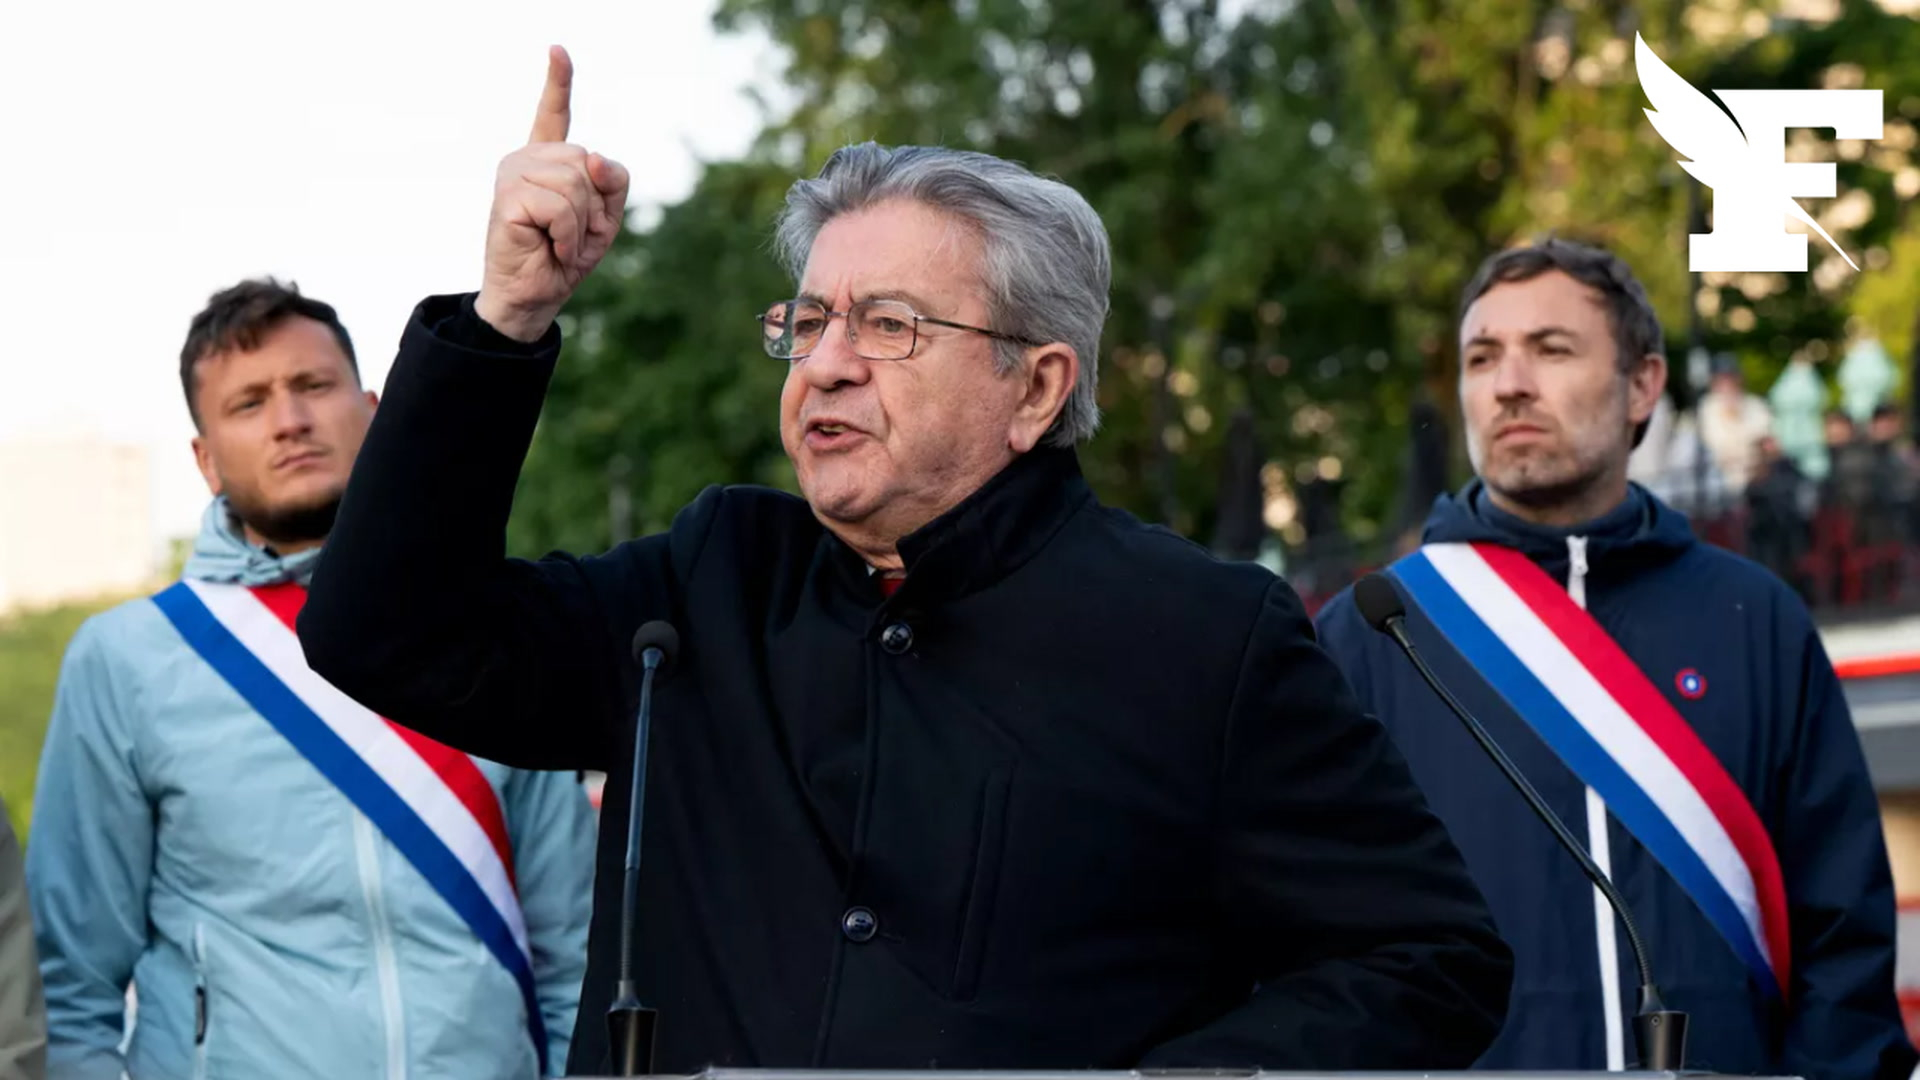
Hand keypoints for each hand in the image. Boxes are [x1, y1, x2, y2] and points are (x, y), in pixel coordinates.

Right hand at [474, 46, 631, 342]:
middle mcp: (526, 159)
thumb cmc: (566, 256)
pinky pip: (561, 207)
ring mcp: (512, 174)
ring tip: (560, 243)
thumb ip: (612, 181)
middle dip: (593, 205)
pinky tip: (552, 247)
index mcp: (547, 160)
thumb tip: (592, 155)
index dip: (558, 82)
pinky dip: (569, 235)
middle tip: (571, 234)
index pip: (554, 113)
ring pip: (576, 183)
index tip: (557, 50)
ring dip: (581, 224)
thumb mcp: (605, 218)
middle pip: (586, 161)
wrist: (535, 296)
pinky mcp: (508, 197)